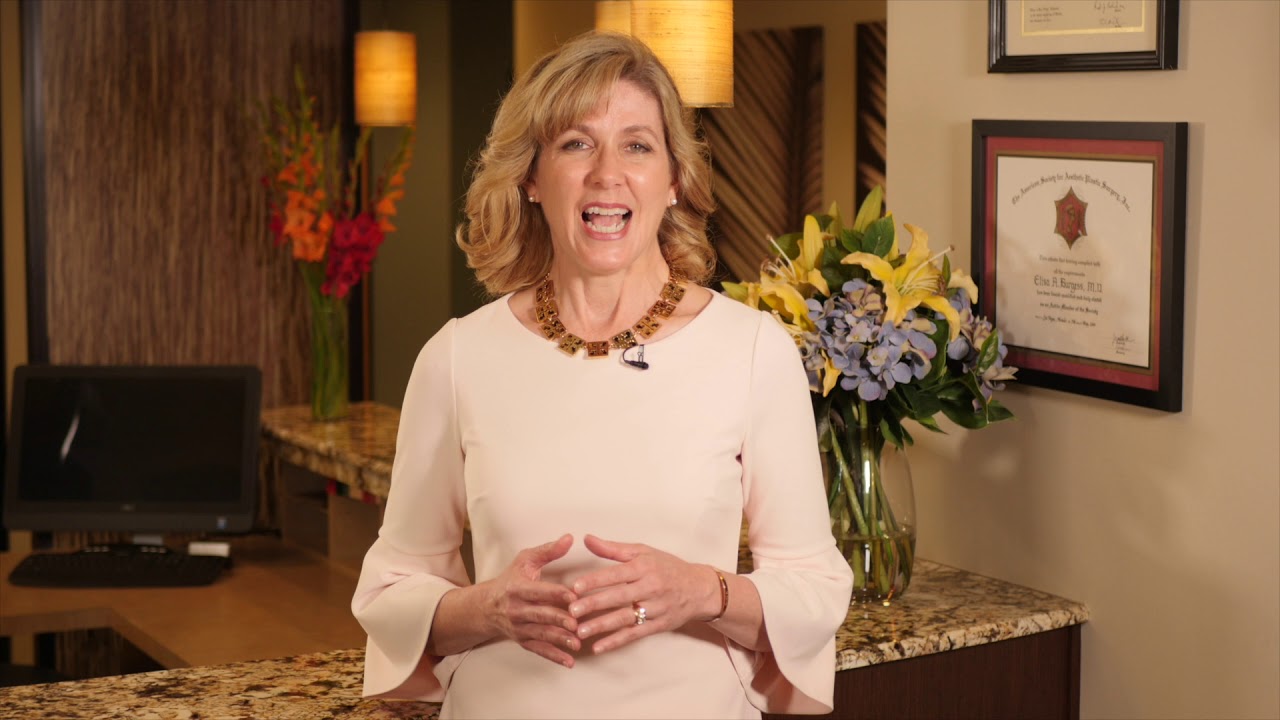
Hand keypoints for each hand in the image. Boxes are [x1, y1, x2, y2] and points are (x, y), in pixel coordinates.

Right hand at [482, 533, 580, 666]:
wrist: (486, 607)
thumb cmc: (510, 579)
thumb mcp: (525, 560)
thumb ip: (548, 550)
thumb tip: (569, 538)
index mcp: (517, 588)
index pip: (538, 591)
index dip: (555, 593)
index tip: (573, 595)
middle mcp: (516, 609)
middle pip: (540, 615)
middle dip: (558, 619)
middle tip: (576, 623)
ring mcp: (519, 627)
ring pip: (540, 634)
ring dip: (559, 640)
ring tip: (576, 644)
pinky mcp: (522, 640)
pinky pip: (539, 650)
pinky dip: (554, 657)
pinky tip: (569, 662)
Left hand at [567, 534, 719, 654]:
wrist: (699, 589)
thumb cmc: (668, 567)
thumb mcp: (643, 552)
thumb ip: (613, 548)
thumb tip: (587, 539)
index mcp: (644, 567)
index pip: (617, 574)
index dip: (596, 581)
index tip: (576, 587)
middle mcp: (650, 587)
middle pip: (619, 597)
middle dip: (594, 604)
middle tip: (572, 611)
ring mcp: (655, 608)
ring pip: (625, 618)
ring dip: (601, 626)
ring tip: (580, 631)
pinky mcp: (658, 625)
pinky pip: (634, 634)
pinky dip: (616, 641)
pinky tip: (598, 647)